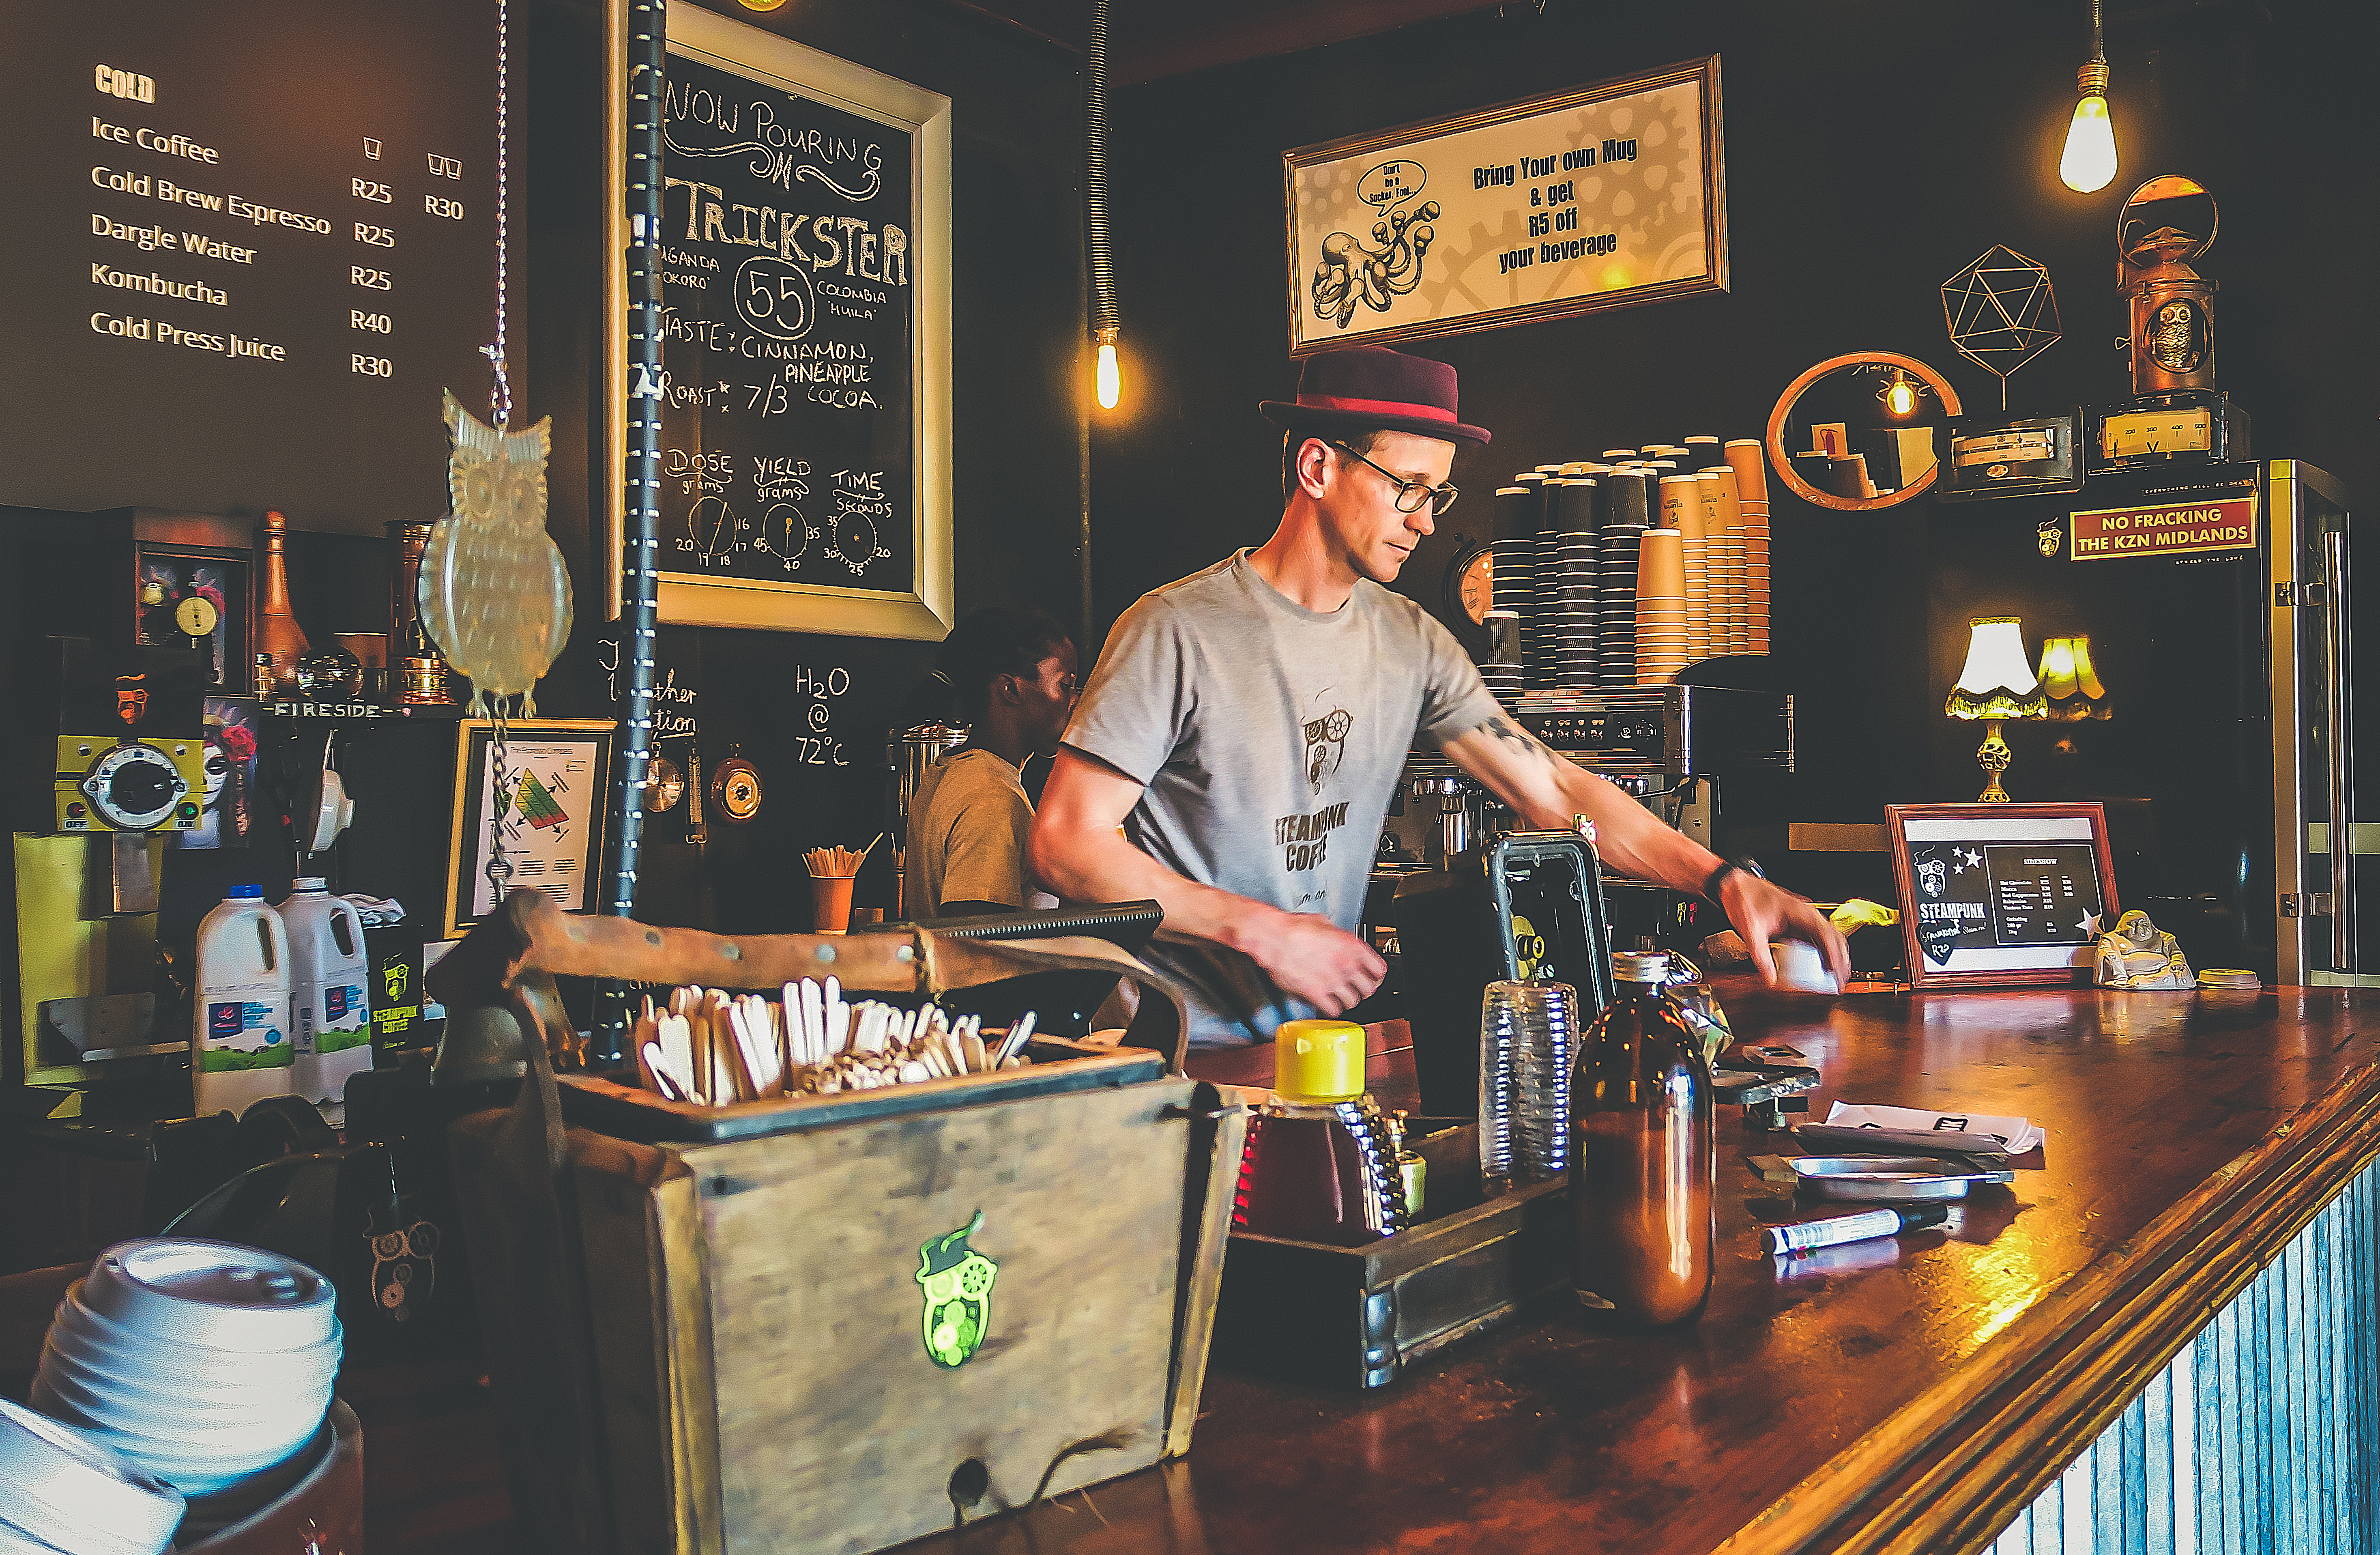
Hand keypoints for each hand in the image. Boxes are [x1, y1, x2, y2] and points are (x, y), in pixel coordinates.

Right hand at [1240, 910, 1386, 1016]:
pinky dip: (1331, 1009)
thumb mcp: (1323, 922)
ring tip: (1340, 997)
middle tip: (1356, 989)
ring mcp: (1333, 981)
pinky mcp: (1317, 994)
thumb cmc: (1293, 928)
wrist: (1273, 938)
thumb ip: (1335, 933)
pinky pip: (1333, 1010)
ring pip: (1353, 1002)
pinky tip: (1326, 1004)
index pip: (1379, 970)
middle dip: (1363, 990)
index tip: (1372, 977)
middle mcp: (1347, 965)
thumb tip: (1335, 935)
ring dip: (1347, 1000)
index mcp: (1352, 946)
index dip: (1376, 976)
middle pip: (1369, 989)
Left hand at [1718, 872, 1851, 988]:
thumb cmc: (1745, 899)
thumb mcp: (1750, 930)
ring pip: (1828, 938)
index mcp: (1800, 911)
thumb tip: (1770, 978)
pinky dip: (1822, 953)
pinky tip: (1822, 966)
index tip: (1836, 973)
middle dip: (1840, 959)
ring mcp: (1803, 918)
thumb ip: (1761, 956)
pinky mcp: (1797, 923)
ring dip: (1834, 957)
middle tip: (1840, 981)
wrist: (1736, 886)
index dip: (1834, 956)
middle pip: (1833, 937)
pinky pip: (1815, 939)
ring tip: (1835, 977)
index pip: (1826, 935)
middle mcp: (1806, 913)